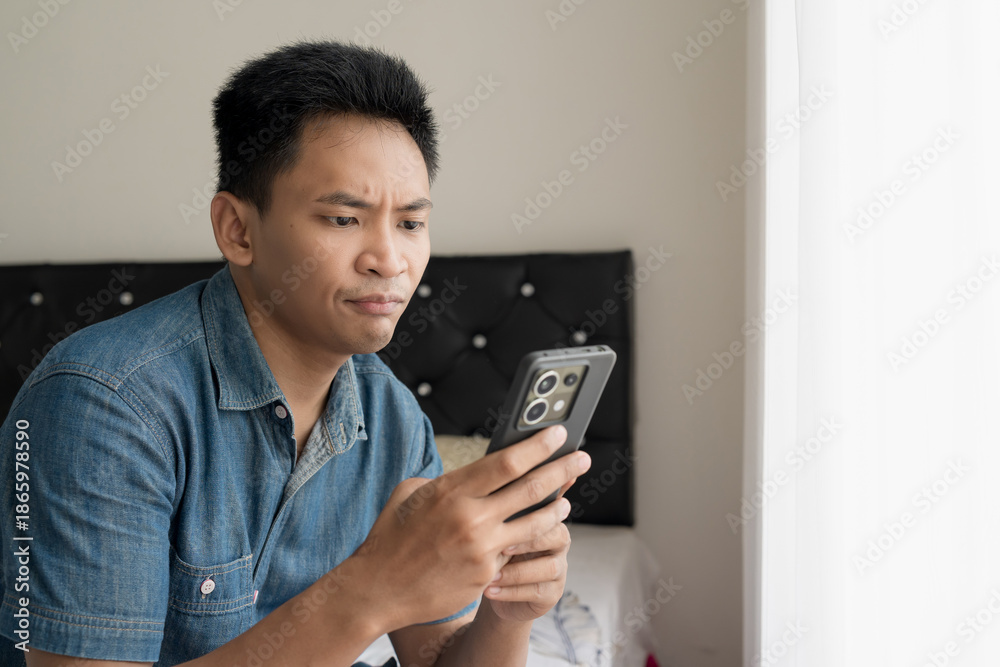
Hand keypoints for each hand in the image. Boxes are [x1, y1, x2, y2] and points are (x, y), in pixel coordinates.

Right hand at [348, 425, 589, 631]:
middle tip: (582, 459)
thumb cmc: (391, 536)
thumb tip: (476, 474)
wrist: (378, 589)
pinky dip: (522, 543)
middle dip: (563, 470)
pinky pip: (512, 553)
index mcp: (452, 491)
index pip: (508, 462)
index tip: (558, 434)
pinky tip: (530, 535)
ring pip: (534, 525)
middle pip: (532, 489)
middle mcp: (472, 519)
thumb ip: (447, 480)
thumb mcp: (411, 493)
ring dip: (556, 509)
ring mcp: (482, 550)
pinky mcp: (485, 576)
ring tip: (567, 501)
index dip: (538, 446)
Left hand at [481, 464, 585, 621]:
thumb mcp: (489, 515)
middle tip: (507, 531)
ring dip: (519, 563)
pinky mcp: (550, 592)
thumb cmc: (489, 543)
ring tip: (496, 561)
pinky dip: (511, 589)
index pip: (551, 492)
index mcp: (544, 510)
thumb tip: (492, 454)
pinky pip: (537, 590)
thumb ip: (498, 490)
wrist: (489, 586)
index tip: (522, 491)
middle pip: (554, 524)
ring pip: (549, 563)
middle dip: (533, 526)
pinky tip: (489, 588)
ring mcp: (556, 565)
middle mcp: (556, 536)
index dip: (545, 484)